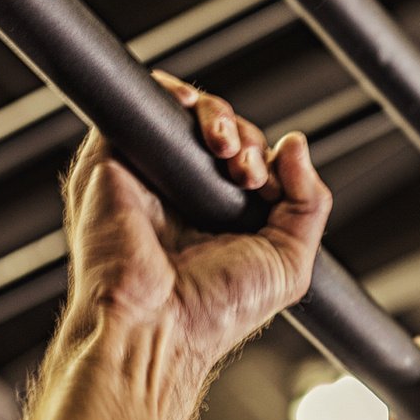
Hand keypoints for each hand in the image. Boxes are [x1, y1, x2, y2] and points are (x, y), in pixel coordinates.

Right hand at [61, 70, 332, 376]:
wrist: (158, 325)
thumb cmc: (214, 310)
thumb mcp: (289, 261)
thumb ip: (309, 203)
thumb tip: (297, 145)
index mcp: (217, 215)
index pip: (247, 157)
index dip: (264, 157)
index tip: (266, 185)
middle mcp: (179, 192)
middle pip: (221, 130)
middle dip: (246, 139)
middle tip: (247, 173)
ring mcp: (145, 173)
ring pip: (185, 111)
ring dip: (218, 115)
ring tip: (226, 150)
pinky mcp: (110, 158)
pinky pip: (141, 101)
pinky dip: (174, 94)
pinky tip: (196, 118)